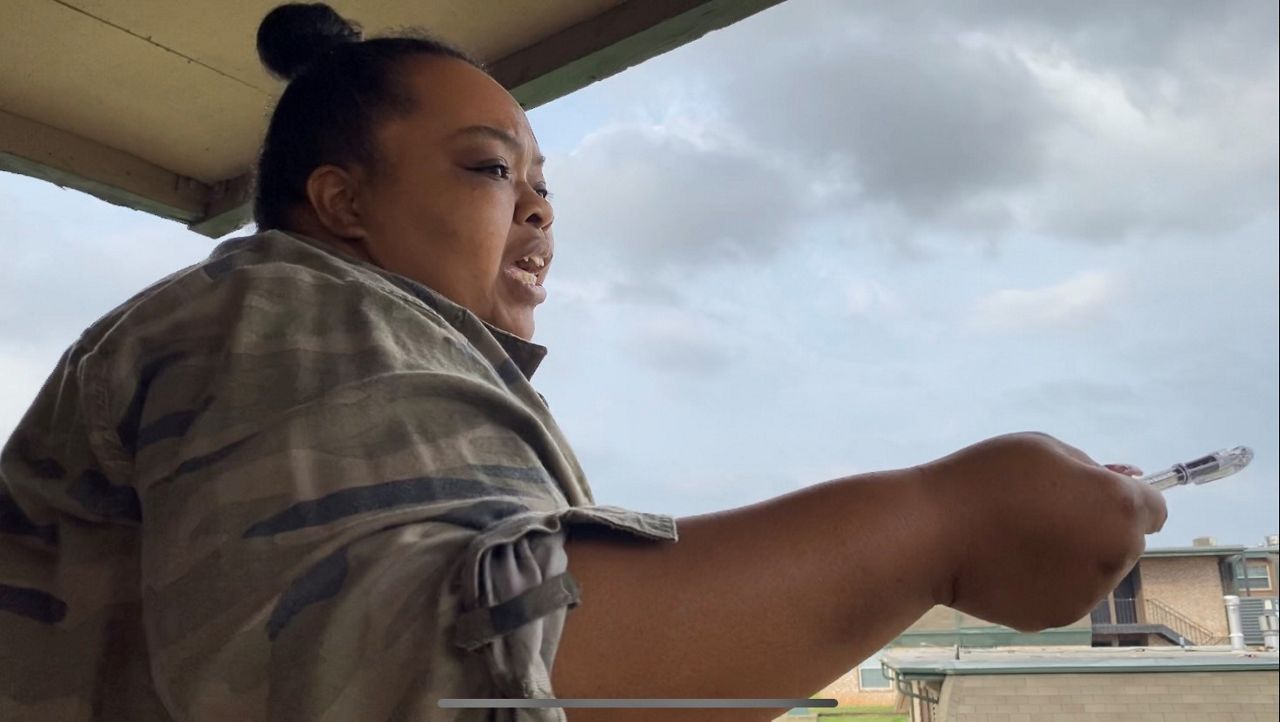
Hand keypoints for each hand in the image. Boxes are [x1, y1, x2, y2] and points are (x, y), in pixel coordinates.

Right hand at [920, 432, 1166, 630]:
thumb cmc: (988, 479)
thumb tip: (1123, 479)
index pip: (1154, 507)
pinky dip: (1047, 580)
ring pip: (1095, 570)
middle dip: (1097, 526)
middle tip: (1043, 510)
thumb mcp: (1043, 448)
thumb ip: (1089, 467)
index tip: (1090, 493)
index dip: (1124, 497)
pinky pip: (1065, 592)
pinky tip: (1009, 562)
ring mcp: (1087, 593)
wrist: (935, 534)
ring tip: (1018, 537)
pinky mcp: (1057, 616)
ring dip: (1073, 555)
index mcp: (1119, 508)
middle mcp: (1115, 556)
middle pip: (1125, 541)